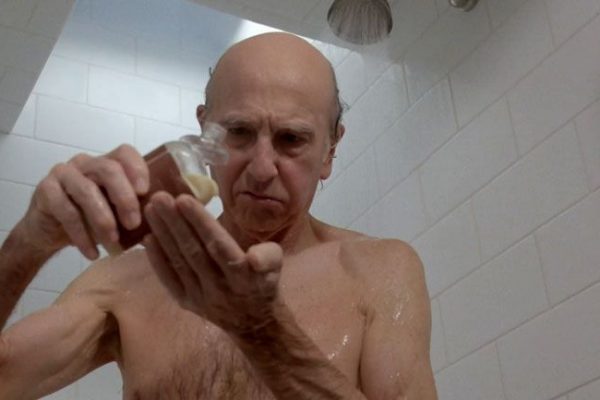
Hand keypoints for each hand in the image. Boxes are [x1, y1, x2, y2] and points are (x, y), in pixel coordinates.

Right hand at [23, 145, 148, 258]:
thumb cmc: (90, 220)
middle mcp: (85, 163)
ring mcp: (63, 174)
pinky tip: (93, 253)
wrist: (48, 233)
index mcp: (106, 163)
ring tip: (113, 244)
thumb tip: (162, 223)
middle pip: (108, 169)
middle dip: (125, 198)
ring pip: (87, 190)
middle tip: (134, 224)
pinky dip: (82, 235)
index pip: (124, 153)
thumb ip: (135, 212)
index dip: (137, 168)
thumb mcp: (116, 214)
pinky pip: (66, 211)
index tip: (146, 192)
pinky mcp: (45, 190)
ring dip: (103, 220)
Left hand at [142, 192, 282, 333]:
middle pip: (193, 250)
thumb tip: (253, 256)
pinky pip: (169, 279)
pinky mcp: (186, 302)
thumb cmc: (263, 282)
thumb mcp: (276, 267)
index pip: (218, 245)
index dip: (200, 223)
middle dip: (175, 223)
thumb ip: (269, 257)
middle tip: (159, 197)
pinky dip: (157, 260)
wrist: (253, 322)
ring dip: (163, 235)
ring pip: (179, 261)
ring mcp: (200, 296)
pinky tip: (148, 239)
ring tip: (151, 210)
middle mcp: (219, 286)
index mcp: (242, 275)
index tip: (183, 199)